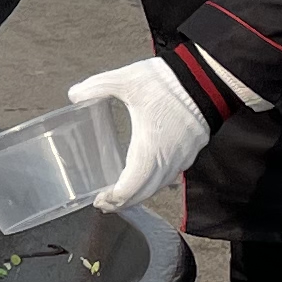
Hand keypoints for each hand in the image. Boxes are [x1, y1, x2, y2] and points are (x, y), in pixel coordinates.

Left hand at [70, 57, 211, 214]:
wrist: (207, 79)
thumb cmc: (168, 83)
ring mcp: (181, 158)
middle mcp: (167, 161)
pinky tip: (145, 173)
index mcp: (149, 150)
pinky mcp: (190, 151)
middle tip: (105, 202)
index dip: (114, 199)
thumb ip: (98, 86)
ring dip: (139, 193)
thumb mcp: (127, 80)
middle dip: (123, 201)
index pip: (130, 188)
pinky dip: (154, 181)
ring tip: (122, 192)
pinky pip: (170, 175)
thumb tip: (73, 94)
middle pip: (144, 194)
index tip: (99, 199)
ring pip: (158, 186)